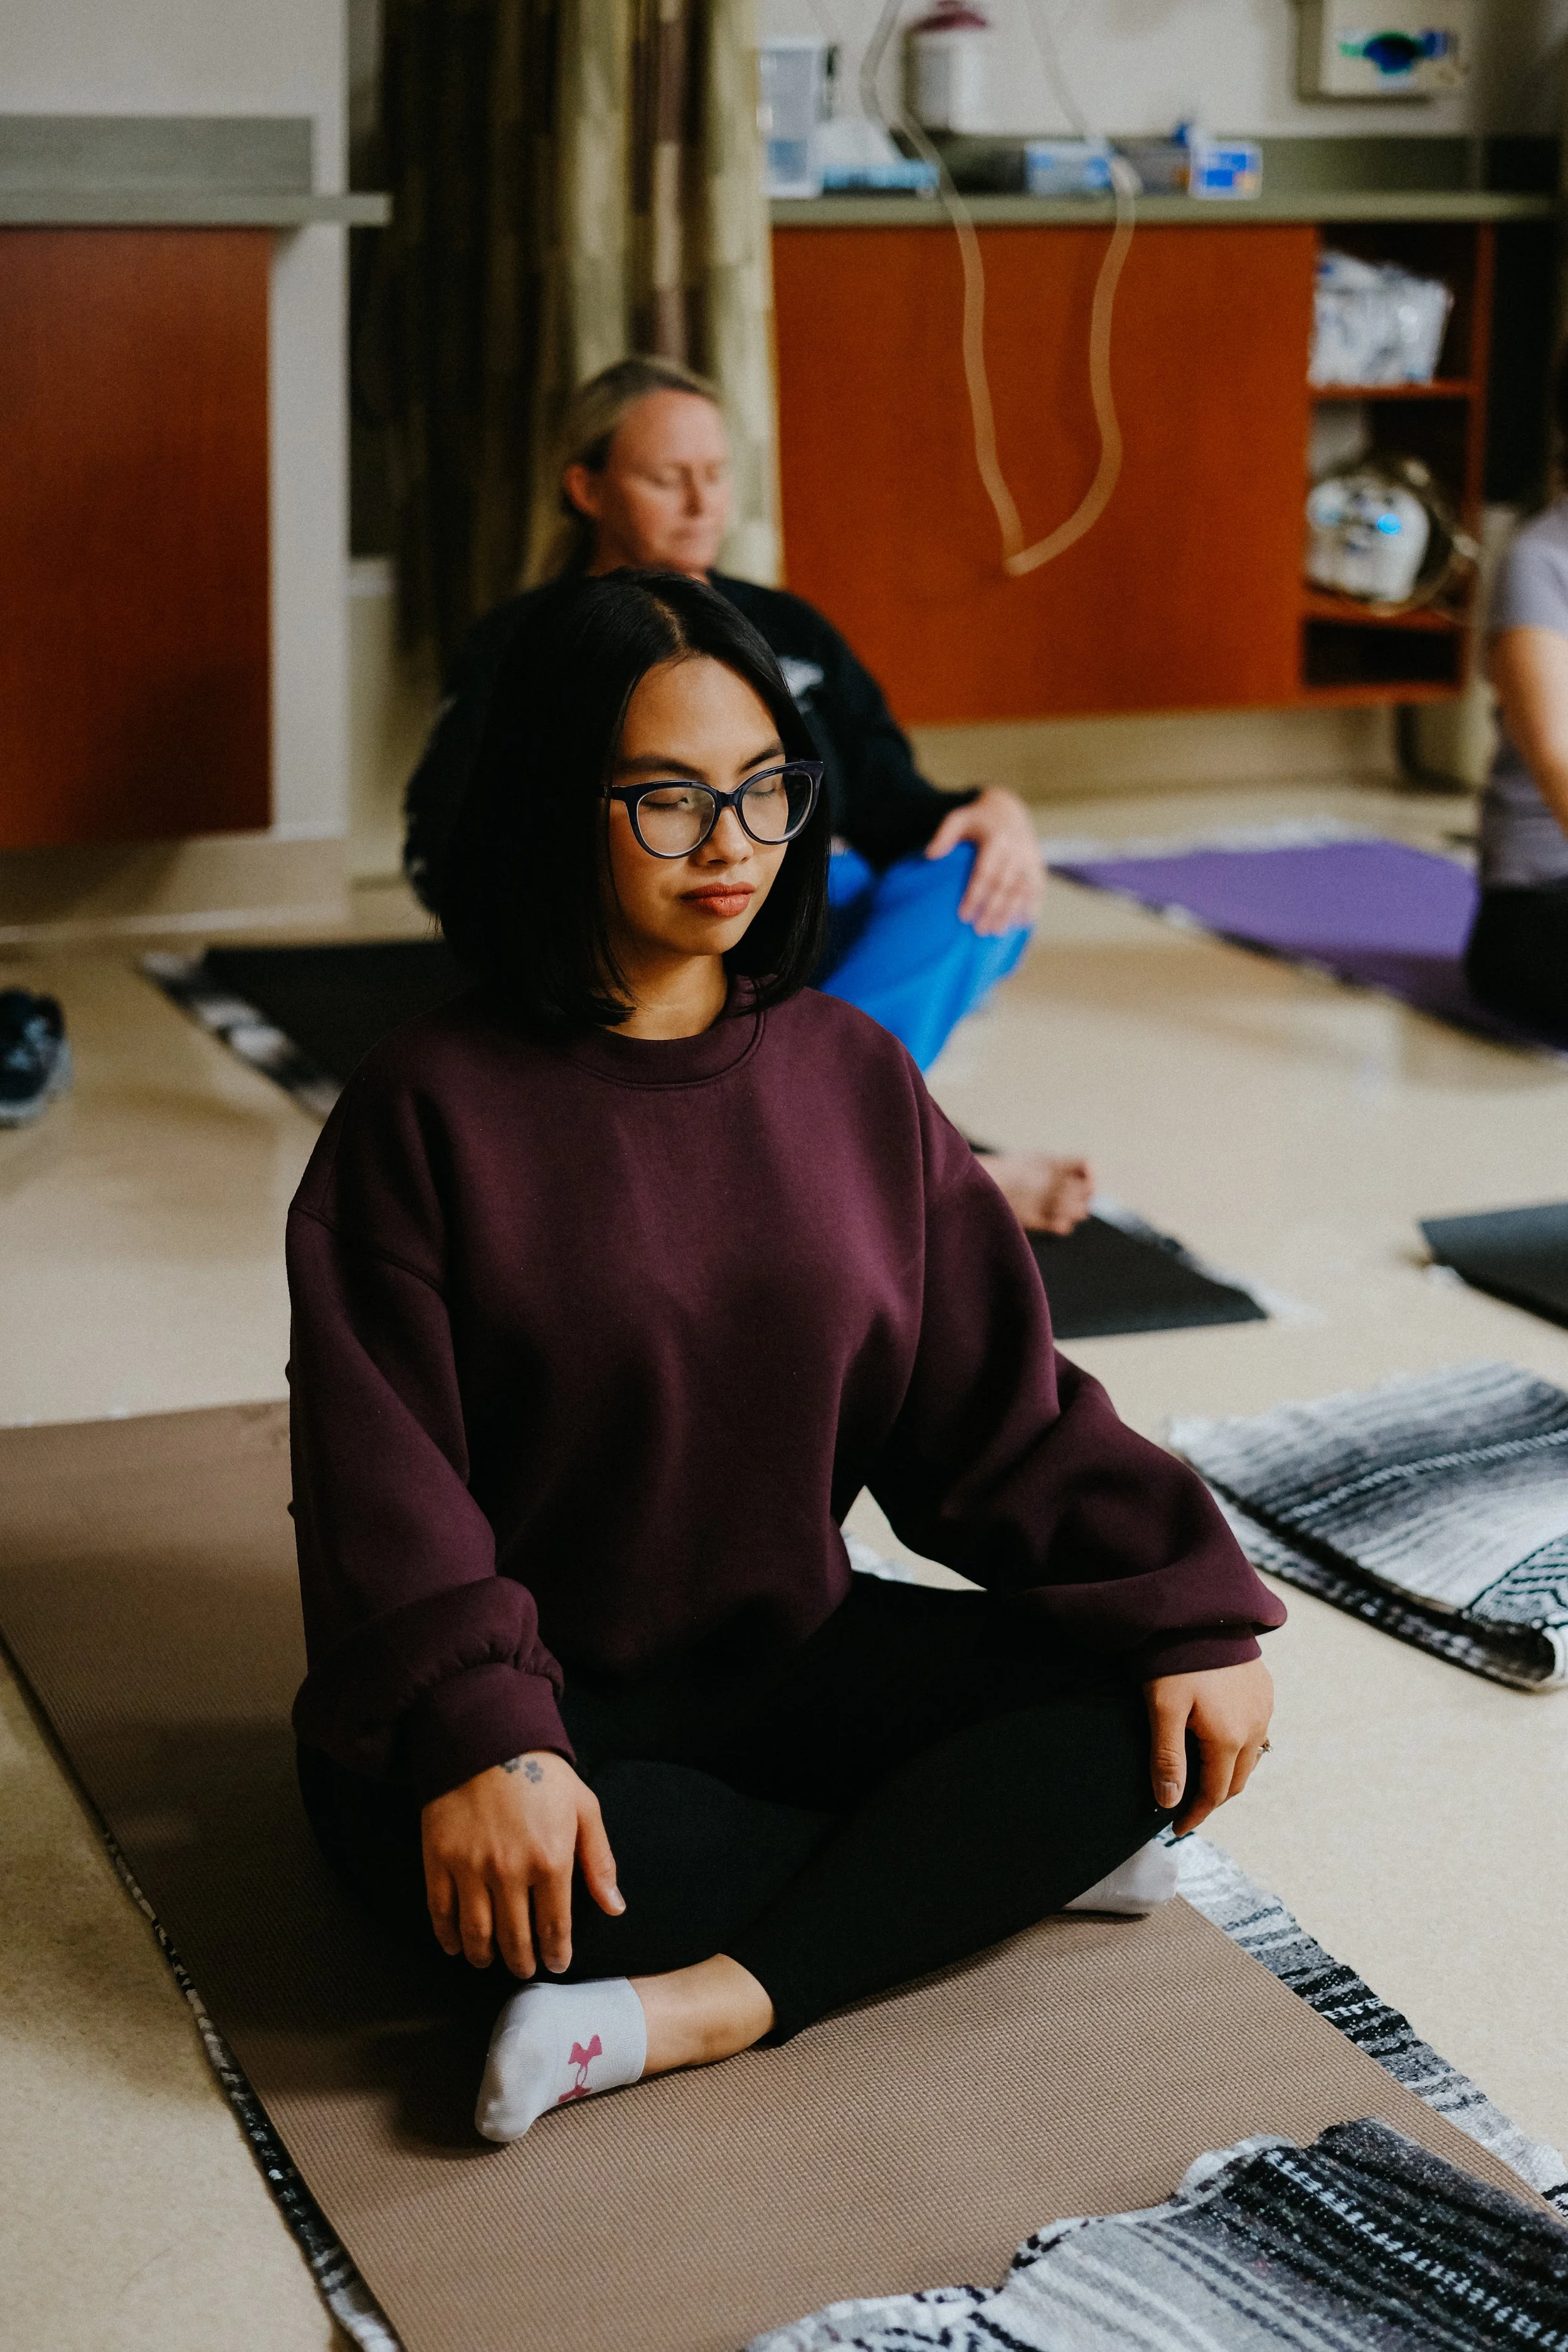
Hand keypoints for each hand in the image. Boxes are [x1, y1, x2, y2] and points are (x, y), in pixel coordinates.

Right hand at [420, 1750, 622, 1976]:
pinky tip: (456, 1946)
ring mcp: (470, 1868)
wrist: (486, 1737)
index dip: (555, 1953)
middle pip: (515, 1938)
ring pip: (476, 1933)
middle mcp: (510, 1871)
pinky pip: (441, 1912)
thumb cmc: (542, 1774)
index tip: (555, 1963)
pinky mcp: (438, 1860)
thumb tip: (615, 1908)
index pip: (554, 1927)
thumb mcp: (584, 1808)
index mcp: (551, 1860)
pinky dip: (448, 1937)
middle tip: (525, 1968)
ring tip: (491, 1961)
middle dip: (522, 1961)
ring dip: (485, 1956)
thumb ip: (599, 1862)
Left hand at [925, 786, 1043, 935]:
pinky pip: (1037, 888)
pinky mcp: (1037, 864)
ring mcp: (1030, 858)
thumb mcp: (958, 819)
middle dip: (992, 909)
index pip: (985, 873)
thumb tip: (930, 855)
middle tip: (979, 930)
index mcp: (996, 839)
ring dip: (1010, 912)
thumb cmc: (976, 820)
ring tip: (997, 931)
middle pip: (1004, 885)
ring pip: (1022, 890)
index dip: (975, 895)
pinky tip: (1022, 923)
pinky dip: (1031, 906)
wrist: (1007, 810)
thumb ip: (944, 835)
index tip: (963, 915)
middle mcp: (1016, 848)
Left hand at [1142, 1658, 1273, 1835]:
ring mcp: (1263, 1707)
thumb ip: (1167, 1757)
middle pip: (1236, 1780)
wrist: (1202, 1609)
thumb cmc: (1176, 1658)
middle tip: (1187, 1808)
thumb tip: (1171, 1802)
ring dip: (1228, 1773)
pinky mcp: (1264, 1688)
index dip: (1196, 1815)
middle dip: (1213, 1799)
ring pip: (1250, 1756)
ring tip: (1203, 1778)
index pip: (1215, 1793)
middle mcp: (1255, 1727)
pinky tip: (1221, 1741)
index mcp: (1229, 1738)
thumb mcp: (1162, 1708)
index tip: (1176, 1829)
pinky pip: (1256, 1729)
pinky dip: (1239, 1747)